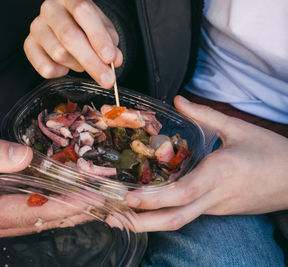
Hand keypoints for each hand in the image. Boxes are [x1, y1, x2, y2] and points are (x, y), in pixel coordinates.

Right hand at [0, 128, 89, 242]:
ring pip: (32, 220)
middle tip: (104, 201)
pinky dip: (46, 206)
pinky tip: (63, 200)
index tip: (92, 198)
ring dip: (63, 211)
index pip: (29, 210)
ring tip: (93, 202)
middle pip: (36, 220)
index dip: (64, 205)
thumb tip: (24, 155)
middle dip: (73, 211)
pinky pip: (22, 214)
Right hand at [24, 0, 122, 87]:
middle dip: (91, 61)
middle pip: (69, 36)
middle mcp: (50, 9)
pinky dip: (60, 73)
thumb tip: (114, 60)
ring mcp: (37, 27)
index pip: (82, 11)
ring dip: (77, 65)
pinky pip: (45, 68)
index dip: (98, 36)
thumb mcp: (104, 29)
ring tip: (82, 62)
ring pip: (59, 54)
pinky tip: (65, 66)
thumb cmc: (87, 26)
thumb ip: (110, 43)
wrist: (68, 26)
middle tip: (107, 80)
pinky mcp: (29, 45)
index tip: (110, 58)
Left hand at [124, 96, 287, 231]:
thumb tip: (177, 100)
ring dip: (148, 224)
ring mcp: (216, 207)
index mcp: (220, 173)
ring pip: (179, 222)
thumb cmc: (271, 152)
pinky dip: (164, 215)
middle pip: (175, 219)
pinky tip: (148, 210)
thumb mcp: (238, 128)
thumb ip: (204, 115)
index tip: (128, 198)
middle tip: (111, 219)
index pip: (181, 193)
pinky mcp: (218, 210)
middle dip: (141, 223)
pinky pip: (187, 216)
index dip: (153, 199)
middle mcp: (214, 196)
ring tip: (122, 219)